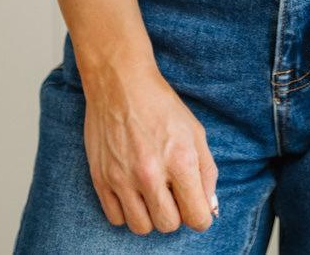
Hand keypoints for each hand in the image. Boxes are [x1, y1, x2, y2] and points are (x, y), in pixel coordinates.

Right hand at [81, 58, 218, 234]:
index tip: (195, 207)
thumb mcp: (195, 131)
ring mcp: (122, 178)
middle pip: (168, 225)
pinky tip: (132, 191)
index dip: (200, 216)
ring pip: (141, 227)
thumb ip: (207, 171)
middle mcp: (150, 173)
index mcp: (180, 160)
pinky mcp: (100, 178)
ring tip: (151, 192)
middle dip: (175, 213)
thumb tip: (209, 207)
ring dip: (150, 215)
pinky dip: (126, 211)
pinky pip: (116, 218)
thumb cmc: (161, 105)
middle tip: (172, 192)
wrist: (120, 82)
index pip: (197, 216)